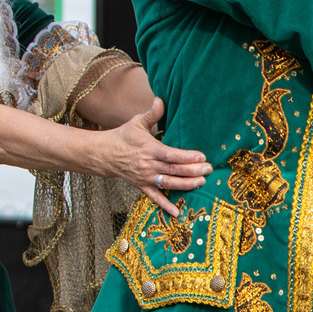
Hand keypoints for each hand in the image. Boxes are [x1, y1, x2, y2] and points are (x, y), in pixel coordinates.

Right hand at [89, 99, 209, 216]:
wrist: (104, 154)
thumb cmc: (123, 137)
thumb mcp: (137, 123)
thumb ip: (152, 114)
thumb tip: (161, 99)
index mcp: (149, 149)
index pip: (171, 155)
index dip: (187, 157)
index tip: (202, 157)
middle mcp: (148, 166)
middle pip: (173, 170)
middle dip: (193, 171)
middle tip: (208, 170)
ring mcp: (145, 178)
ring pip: (168, 184)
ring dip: (185, 185)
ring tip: (201, 183)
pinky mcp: (142, 187)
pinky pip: (155, 198)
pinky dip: (165, 206)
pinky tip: (177, 212)